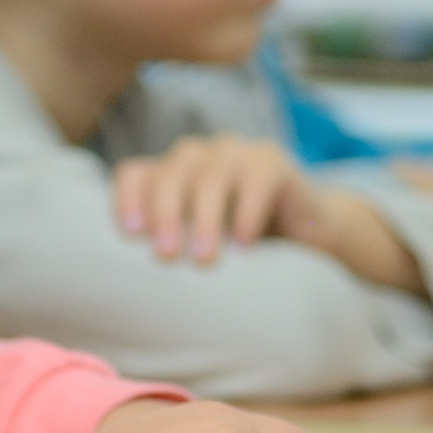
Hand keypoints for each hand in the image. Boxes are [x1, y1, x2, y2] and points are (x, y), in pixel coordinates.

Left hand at [113, 135, 424, 295]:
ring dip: (205, 220)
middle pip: (168, 175)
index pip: (134, 174)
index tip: (132, 238)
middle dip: (164, 217)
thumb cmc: (237, 243)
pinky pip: (255, 182)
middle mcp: (196, 156)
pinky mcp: (272, 161)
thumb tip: (126, 281)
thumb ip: (168, 245)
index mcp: (168, 172)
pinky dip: (247, 214)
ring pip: (209, 178)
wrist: (306, 233)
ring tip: (204, 260)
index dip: (126, 201)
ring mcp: (234, 152)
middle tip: (166, 258)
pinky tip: (246, 245)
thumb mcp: (195, 243)